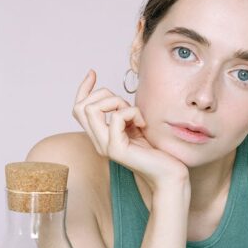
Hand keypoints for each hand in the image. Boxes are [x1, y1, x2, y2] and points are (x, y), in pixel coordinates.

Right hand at [72, 69, 187, 192]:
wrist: (169, 174)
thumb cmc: (156, 150)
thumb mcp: (134, 125)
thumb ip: (122, 113)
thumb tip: (113, 95)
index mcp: (100, 136)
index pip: (79, 109)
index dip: (83, 88)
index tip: (92, 73)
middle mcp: (98, 141)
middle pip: (82, 106)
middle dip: (104, 94)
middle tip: (126, 104)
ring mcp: (105, 146)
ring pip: (93, 109)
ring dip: (117, 102)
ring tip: (135, 114)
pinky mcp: (116, 149)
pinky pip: (116, 117)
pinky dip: (132, 112)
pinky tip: (143, 123)